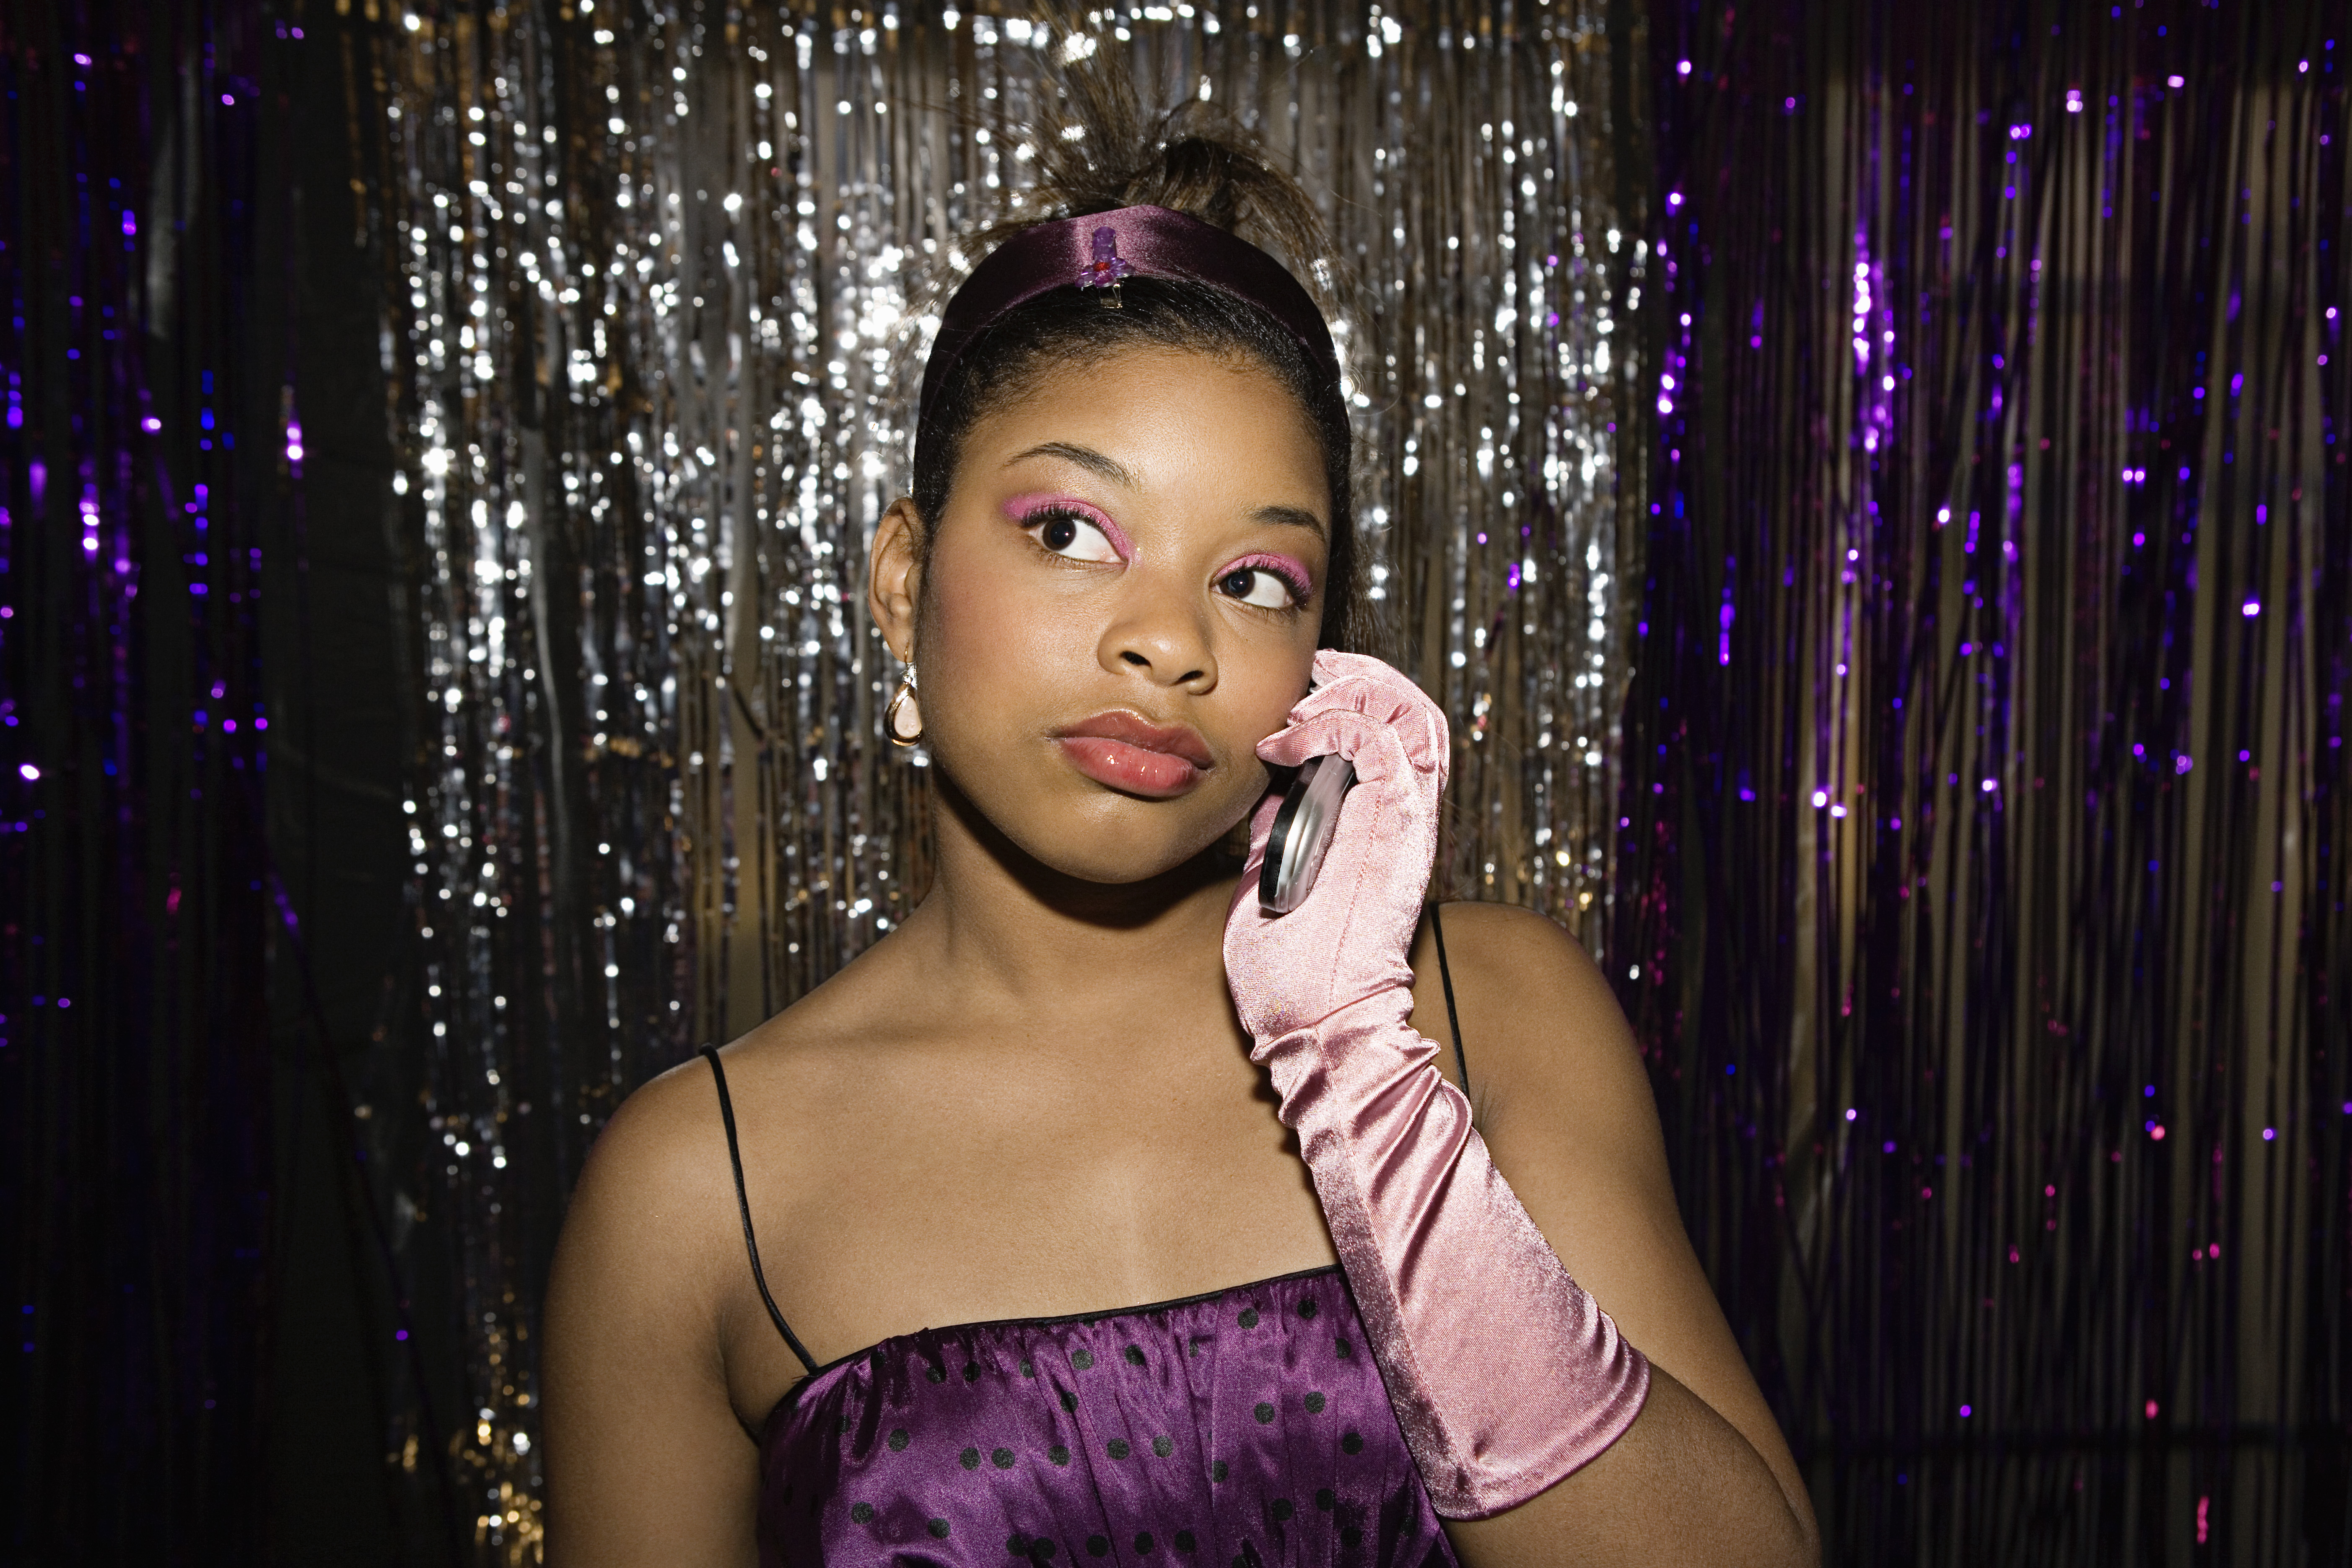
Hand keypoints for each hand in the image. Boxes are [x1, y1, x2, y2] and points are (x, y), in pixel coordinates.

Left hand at [1224, 652, 1449, 1039]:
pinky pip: (1377, 741)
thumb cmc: (1294, 964)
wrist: (1318, 1021)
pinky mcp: (1391, 828)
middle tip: (1304, 674)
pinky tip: (1283, 743)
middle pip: (1414, 707)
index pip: (1394, 728)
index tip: (1294, 689)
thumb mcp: (1279, 873)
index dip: (1351, 693)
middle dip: (1359, 675)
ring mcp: (1405, 820)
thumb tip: (1261, 793)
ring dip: (1351, 690)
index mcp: (1386, 822)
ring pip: (1410, 711)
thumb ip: (1281, 829)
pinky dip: (1329, 724)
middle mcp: (1408, 814)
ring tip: (1298, 701)